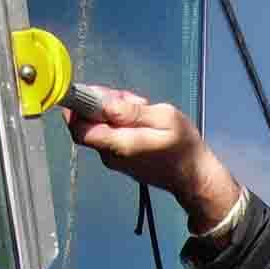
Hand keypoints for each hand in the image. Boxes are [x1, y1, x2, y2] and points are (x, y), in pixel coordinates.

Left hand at [63, 87, 239, 229]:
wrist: (192, 177)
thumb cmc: (184, 145)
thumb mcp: (165, 118)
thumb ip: (133, 111)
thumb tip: (105, 104)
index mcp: (120, 144)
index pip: (80, 128)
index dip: (77, 107)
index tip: (90, 91)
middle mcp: (110, 154)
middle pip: (88, 124)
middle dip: (102, 104)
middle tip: (129, 98)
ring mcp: (112, 159)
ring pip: (99, 127)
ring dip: (114, 112)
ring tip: (143, 109)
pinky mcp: (118, 160)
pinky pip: (109, 135)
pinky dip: (119, 123)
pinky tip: (141, 121)